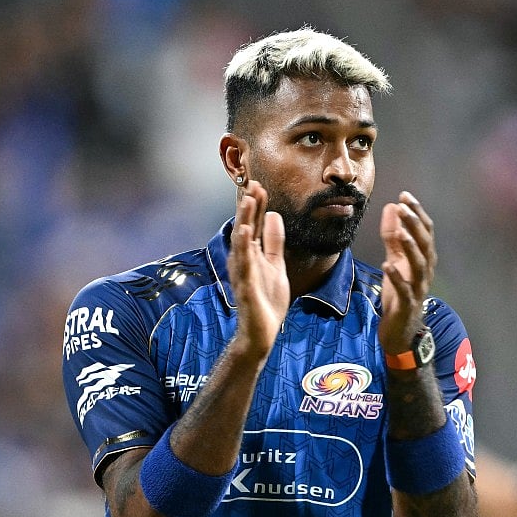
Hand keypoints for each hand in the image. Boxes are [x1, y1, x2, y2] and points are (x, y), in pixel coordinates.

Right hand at [227, 181, 288, 358]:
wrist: (261, 332)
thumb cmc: (266, 300)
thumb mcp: (276, 265)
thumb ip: (274, 242)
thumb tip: (274, 215)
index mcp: (252, 254)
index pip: (253, 225)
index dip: (256, 205)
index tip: (259, 184)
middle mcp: (244, 261)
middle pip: (244, 228)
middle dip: (248, 207)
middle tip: (252, 184)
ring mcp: (243, 274)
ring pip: (241, 243)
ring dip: (244, 221)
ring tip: (247, 200)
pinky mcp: (246, 288)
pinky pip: (244, 266)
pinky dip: (243, 249)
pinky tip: (244, 234)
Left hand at [379, 192, 436, 355]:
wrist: (401, 329)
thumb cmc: (400, 293)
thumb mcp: (395, 260)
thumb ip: (393, 236)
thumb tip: (391, 207)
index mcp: (424, 259)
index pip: (425, 231)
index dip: (417, 213)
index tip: (405, 195)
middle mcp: (426, 271)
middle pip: (425, 244)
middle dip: (415, 224)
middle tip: (404, 207)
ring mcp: (418, 288)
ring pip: (420, 265)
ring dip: (410, 247)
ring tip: (400, 231)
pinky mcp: (408, 304)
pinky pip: (405, 289)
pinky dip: (397, 277)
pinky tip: (387, 265)